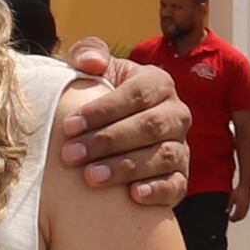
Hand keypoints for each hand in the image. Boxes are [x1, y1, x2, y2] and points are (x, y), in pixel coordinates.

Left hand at [52, 41, 190, 206]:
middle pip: (149, 126)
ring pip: (162, 156)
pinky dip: (157, 190)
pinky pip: (176, 185)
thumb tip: (91, 62)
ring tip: (91, 177)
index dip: (103, 110)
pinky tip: (133, 196)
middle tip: (71, 155)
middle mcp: (177, 114)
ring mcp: (181, 147)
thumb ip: (89, 54)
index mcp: (159, 83)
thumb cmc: (101, 97)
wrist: (114, 135)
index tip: (68, 126)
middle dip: (107, 141)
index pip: (136, 95)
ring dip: (126, 167)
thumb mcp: (95, 71)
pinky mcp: (181, 177)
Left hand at [225, 181, 249, 225]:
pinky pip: (245, 213)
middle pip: (240, 217)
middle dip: (235, 219)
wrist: (245, 187)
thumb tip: (226, 212)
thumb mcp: (231, 198)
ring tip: (233, 218)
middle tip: (230, 219)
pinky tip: (238, 215)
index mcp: (240, 206)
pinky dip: (241, 216)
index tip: (228, 218)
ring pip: (243, 216)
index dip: (232, 218)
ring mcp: (247, 207)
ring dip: (238, 218)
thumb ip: (229, 205)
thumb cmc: (237, 191)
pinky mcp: (248, 206)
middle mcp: (244, 207)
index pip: (236, 215)